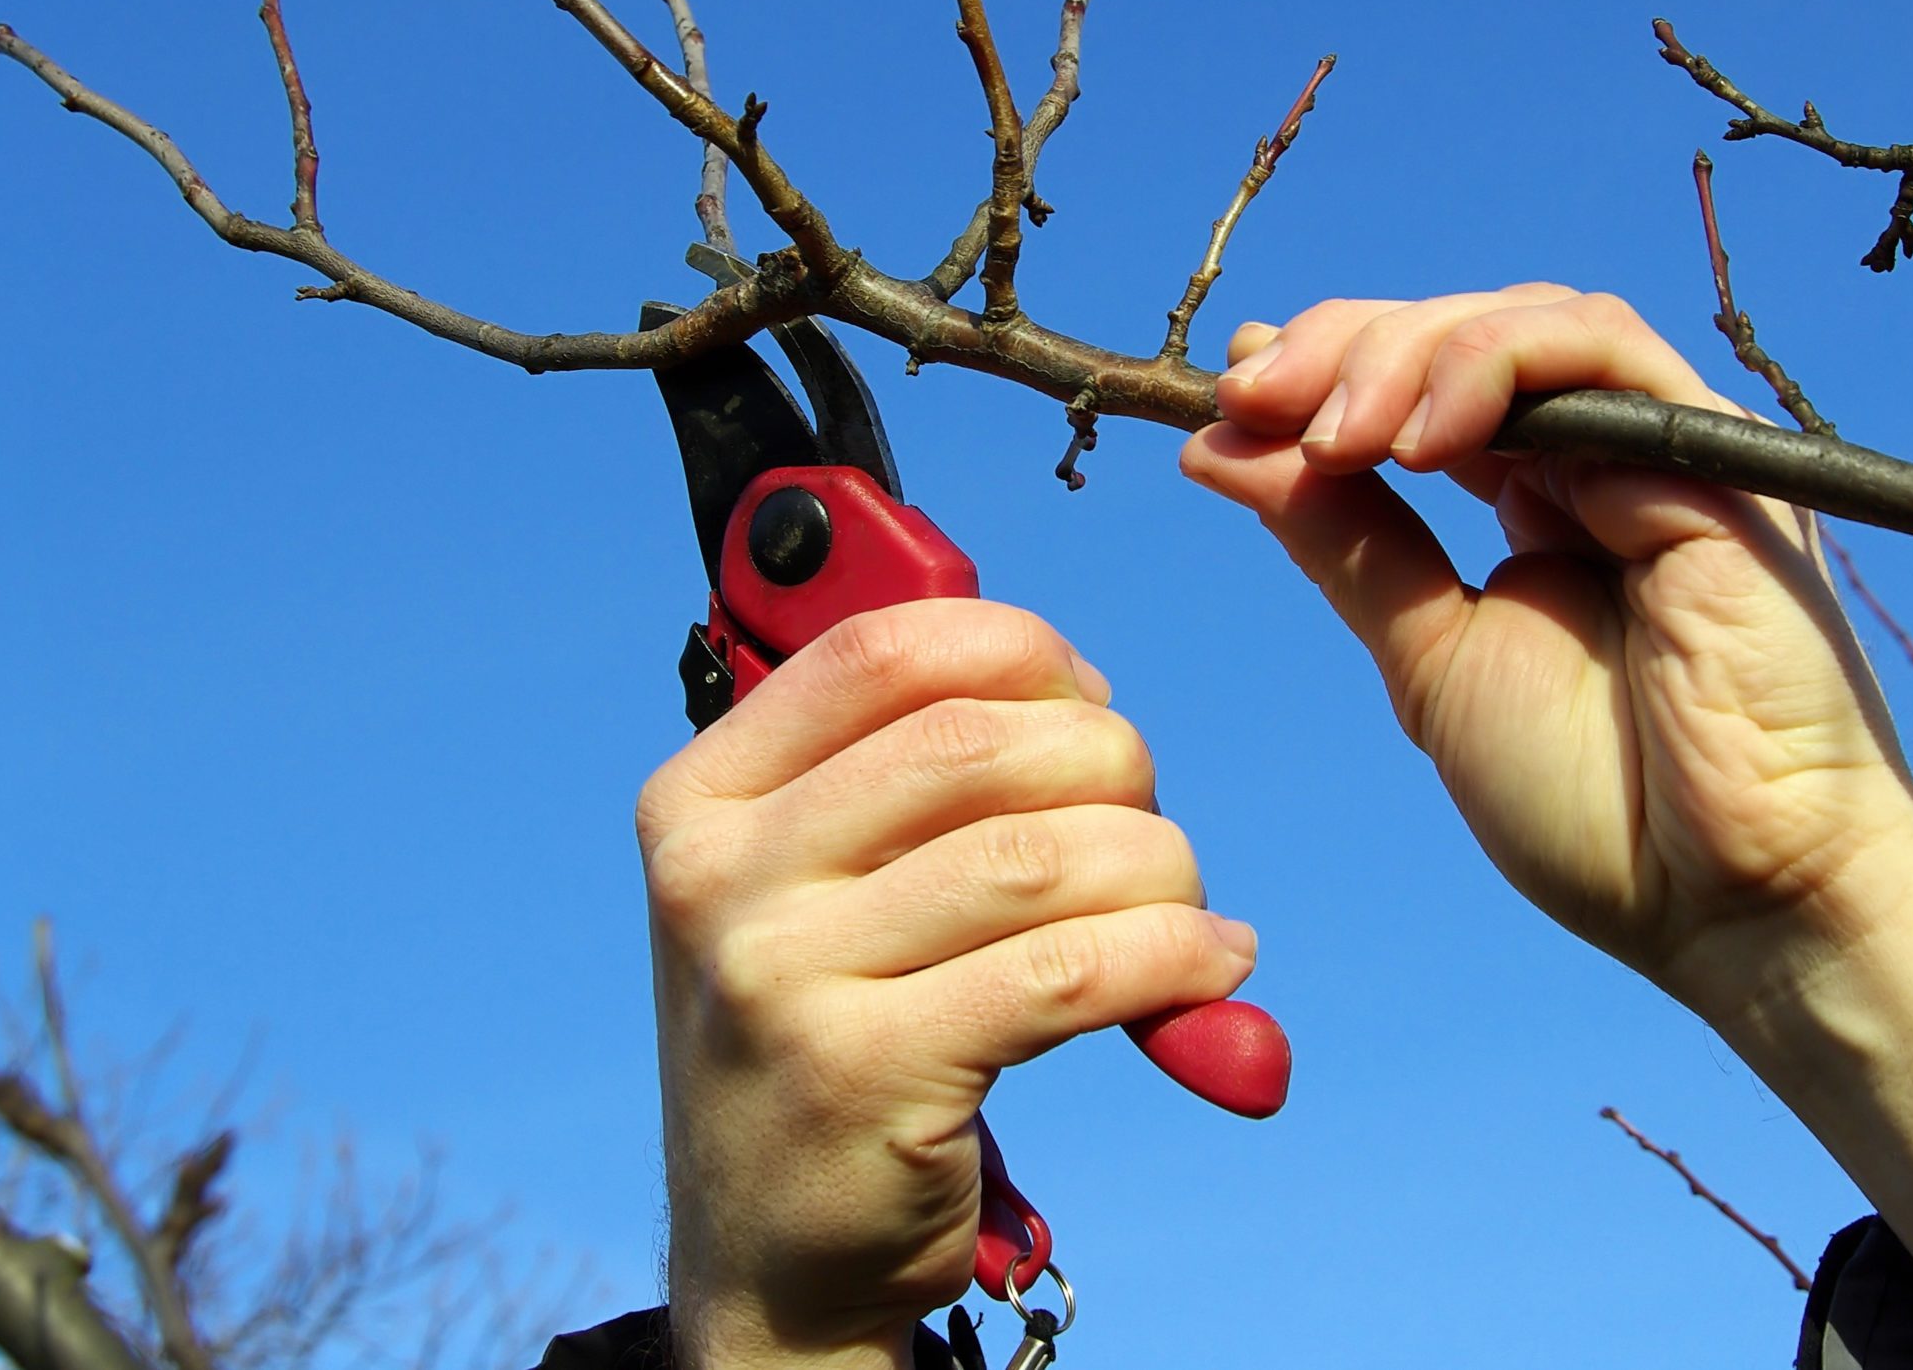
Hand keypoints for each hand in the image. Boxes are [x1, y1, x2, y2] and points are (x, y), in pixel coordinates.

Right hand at [637, 599, 1256, 1369]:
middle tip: (1146, 823)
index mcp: (700, 800)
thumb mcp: (806, 891)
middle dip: (1109, 763)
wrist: (771, 1262)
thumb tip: (1080, 690)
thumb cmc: (827, 1039)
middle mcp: (718, 878)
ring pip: (1037, 857)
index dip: (1020, 651)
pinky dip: (1172, 955)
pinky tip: (1211, 968)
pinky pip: (1070, 972)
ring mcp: (779, 979)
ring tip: (1188, 907)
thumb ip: (897, 778)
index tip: (1088, 701)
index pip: (881, 652)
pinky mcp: (865, 1077)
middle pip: (975, 743)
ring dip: (1158, 868)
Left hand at [1180, 285, 1912, 1343]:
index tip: (1223, 405)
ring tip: (1331, 430)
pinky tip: (1419, 436)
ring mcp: (1662, 455)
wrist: (1733, 905)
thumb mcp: (1429, 659)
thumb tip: (1220, 448)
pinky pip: (1601, 352)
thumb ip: (1345, 545)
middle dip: (1342, 350)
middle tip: (1253, 398)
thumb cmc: (1600, 807)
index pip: (1423, 389)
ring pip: (1527, 323)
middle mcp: (1603, 463)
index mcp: (1541, 505)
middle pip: (1464, 336)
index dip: (1320, 375)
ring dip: (1407, 352)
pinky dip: (1496, 364)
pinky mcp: (1715, 460)